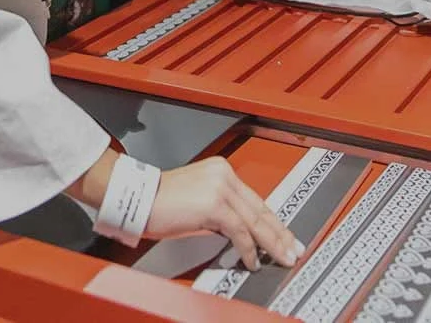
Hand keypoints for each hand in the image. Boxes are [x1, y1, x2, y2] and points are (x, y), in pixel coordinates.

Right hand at [144, 157, 303, 270]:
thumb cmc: (159, 202)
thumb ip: (220, 211)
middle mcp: (224, 175)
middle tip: (293, 248)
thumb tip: (238, 234)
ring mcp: (219, 188)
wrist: (136, 198)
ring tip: (281, 257)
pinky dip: (248, 248)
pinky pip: (239, 231)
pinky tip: (252, 260)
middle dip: (280, 232)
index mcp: (221, 171)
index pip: (255, 199)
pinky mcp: (213, 204)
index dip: (272, 220)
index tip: (284, 234)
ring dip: (271, 243)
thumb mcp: (196, 201)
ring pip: (255, 220)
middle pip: (260, 208)